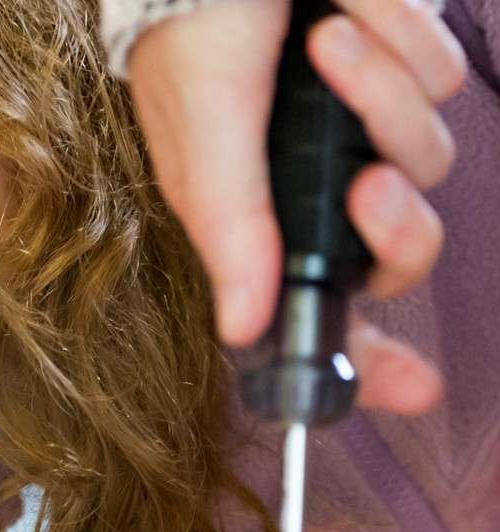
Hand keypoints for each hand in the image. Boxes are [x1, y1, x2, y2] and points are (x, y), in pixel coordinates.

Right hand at [126, 0, 466, 413]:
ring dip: (381, 91)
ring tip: (324, 39)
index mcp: (263, 218)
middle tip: (366, 183)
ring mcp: (365, 125)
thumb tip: (240, 330)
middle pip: (402, 245)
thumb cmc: (194, 38)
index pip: (323, 306)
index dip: (369, 359)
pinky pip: (442, 72)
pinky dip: (400, 34)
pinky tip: (345, 6)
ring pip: (429, 150)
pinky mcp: (402, 66)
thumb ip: (229, 230)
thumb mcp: (204, 135)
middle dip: (396, 223)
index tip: (413, 387)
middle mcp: (319, 182)